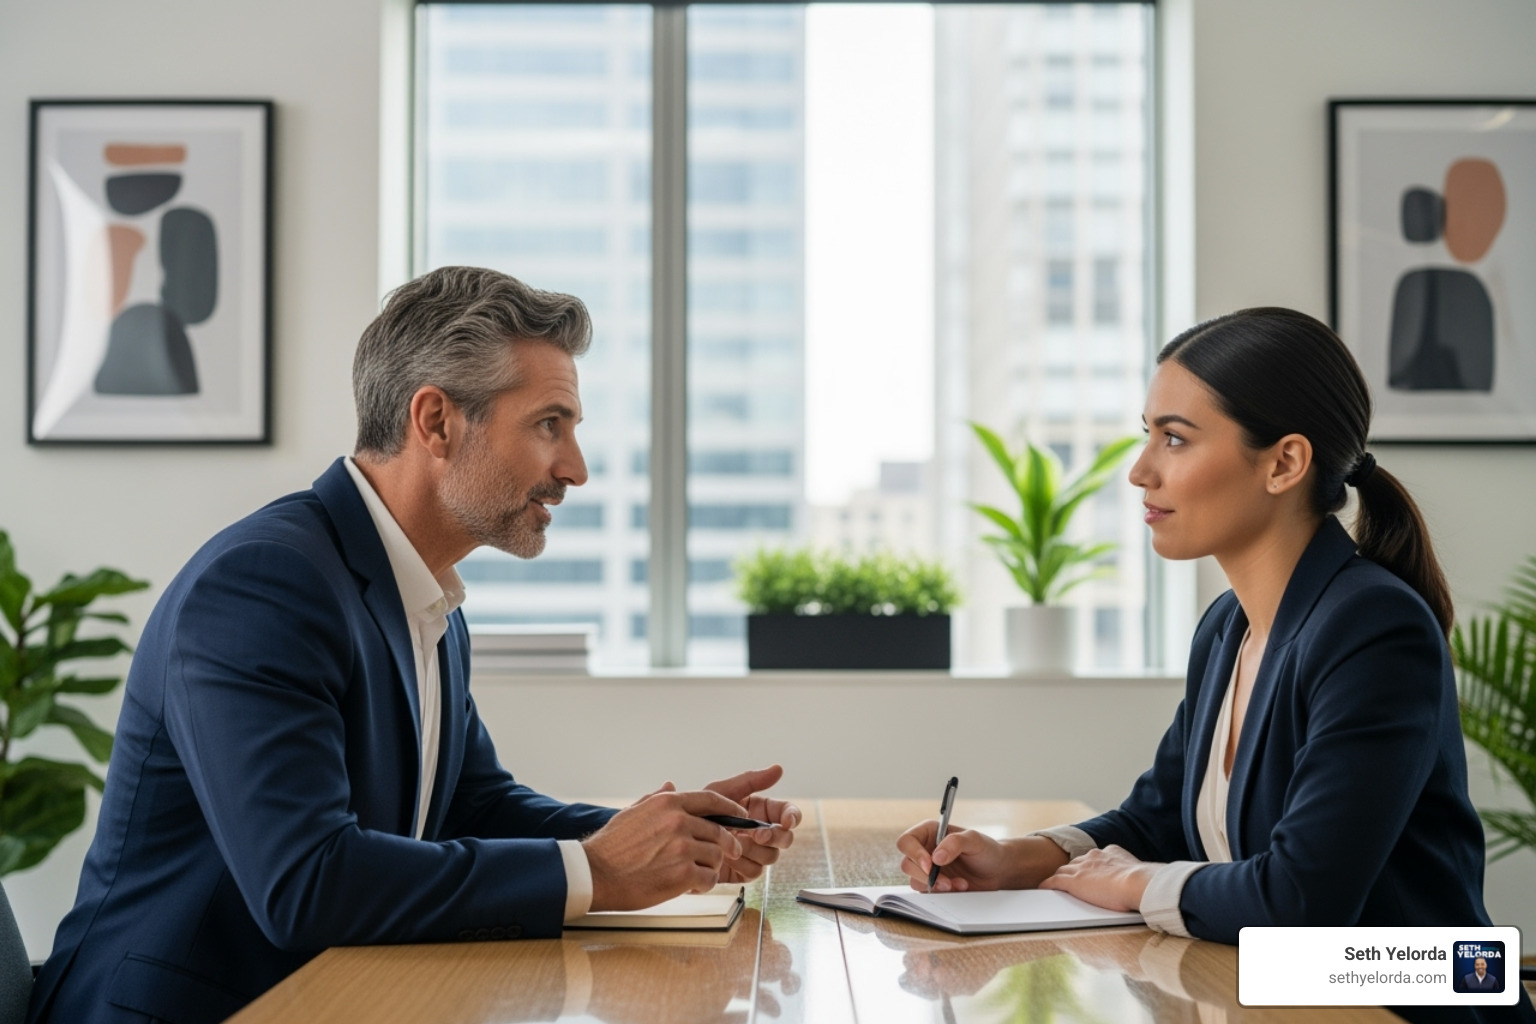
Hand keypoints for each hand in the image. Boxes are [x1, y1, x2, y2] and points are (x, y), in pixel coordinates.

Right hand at [583, 786, 748, 910]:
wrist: (596, 874)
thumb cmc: (612, 846)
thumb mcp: (633, 812)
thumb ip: (656, 799)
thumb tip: (670, 785)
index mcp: (668, 804)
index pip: (711, 800)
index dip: (731, 808)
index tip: (740, 815)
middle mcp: (678, 821)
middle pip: (719, 831)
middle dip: (725, 844)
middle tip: (727, 854)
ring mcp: (682, 847)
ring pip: (716, 856)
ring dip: (711, 867)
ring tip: (697, 874)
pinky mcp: (683, 873)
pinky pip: (709, 878)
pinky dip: (704, 884)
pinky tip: (692, 886)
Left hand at [704, 764, 800, 883]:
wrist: (676, 839)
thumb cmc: (697, 811)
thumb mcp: (722, 791)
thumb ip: (750, 781)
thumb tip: (778, 768)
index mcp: (760, 811)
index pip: (787, 814)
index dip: (792, 817)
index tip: (787, 821)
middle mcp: (760, 832)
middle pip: (785, 838)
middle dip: (774, 837)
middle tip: (757, 835)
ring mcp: (753, 853)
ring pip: (771, 856)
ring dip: (753, 850)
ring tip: (731, 843)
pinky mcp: (743, 871)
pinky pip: (754, 871)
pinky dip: (741, 864)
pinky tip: (726, 857)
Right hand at [897, 823, 1068, 892]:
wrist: (999, 871)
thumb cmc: (987, 850)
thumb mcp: (974, 840)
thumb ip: (955, 843)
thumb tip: (935, 857)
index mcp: (929, 832)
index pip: (907, 841)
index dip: (914, 853)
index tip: (930, 865)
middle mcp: (925, 850)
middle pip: (907, 864)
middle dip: (925, 875)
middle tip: (946, 882)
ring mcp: (928, 869)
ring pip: (914, 880)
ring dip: (935, 886)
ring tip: (959, 884)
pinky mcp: (934, 885)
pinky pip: (927, 892)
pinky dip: (942, 892)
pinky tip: (960, 887)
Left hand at [1038, 844, 1157, 911]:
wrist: (1137, 883)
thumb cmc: (1143, 883)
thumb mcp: (1138, 872)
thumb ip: (1132, 873)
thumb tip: (1139, 881)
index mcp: (1110, 852)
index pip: (1093, 858)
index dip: (1089, 866)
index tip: (1089, 872)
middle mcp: (1093, 856)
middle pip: (1076, 862)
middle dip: (1072, 870)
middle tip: (1069, 879)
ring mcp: (1081, 868)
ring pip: (1064, 870)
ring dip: (1059, 877)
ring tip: (1054, 885)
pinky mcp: (1073, 881)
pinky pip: (1054, 881)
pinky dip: (1048, 884)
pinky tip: (1043, 889)